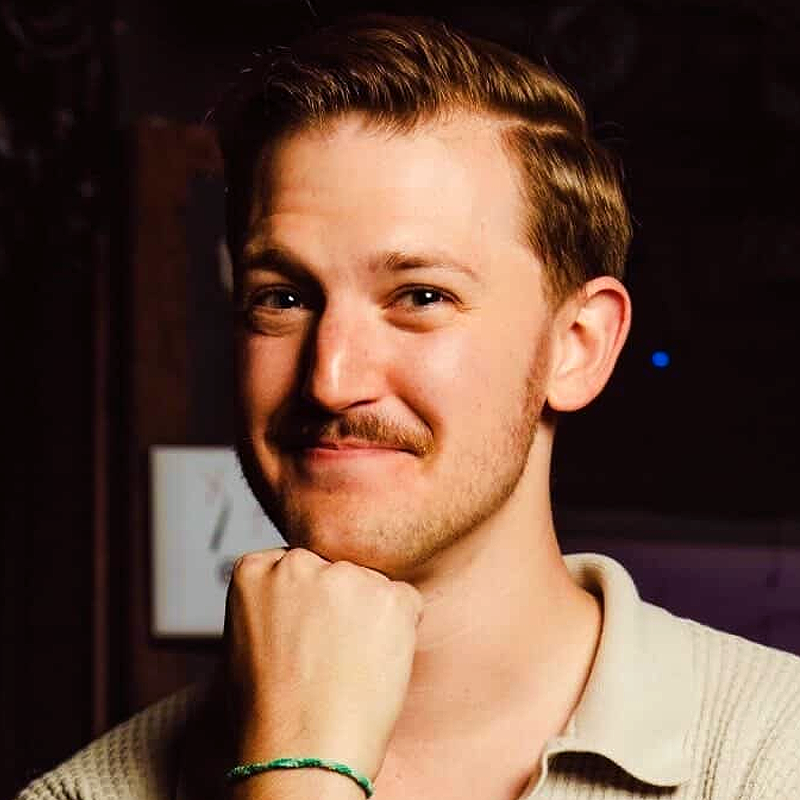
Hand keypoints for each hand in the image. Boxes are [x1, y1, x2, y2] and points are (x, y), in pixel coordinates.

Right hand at [223, 547, 424, 784]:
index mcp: (255, 568)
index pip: (295, 566)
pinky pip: (405, 602)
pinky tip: (375, 664)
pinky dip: (400, 629)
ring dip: (369, 616)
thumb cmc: (270, 711)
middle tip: (328, 655)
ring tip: (348, 666)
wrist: (301, 753)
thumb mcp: (246, 638)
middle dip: (337, 603)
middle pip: (334, 570)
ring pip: (369, 586)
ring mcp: (346, 576)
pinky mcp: (390, 596)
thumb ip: (274, 599)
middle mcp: (299, 562)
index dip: (305, 605)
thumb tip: (305, 593)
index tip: (302, 635)